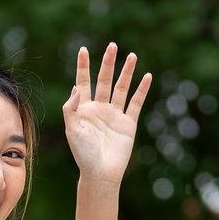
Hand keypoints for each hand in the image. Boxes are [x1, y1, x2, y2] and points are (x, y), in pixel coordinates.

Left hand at [62, 43, 151, 183]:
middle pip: (104, 80)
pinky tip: (146, 76)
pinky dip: (142, 90)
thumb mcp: (72, 130)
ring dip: (126, 72)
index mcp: (83, 108)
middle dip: (108, 63)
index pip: (83, 82)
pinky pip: (136, 103)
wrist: (101, 173)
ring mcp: (115, 115)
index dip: (83, 66)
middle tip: (112, 45)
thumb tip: (76, 87)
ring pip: (121, 88)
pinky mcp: (128, 123)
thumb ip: (71, 108)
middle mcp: (99, 108)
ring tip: (132, 55)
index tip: (83, 50)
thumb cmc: (83, 154)